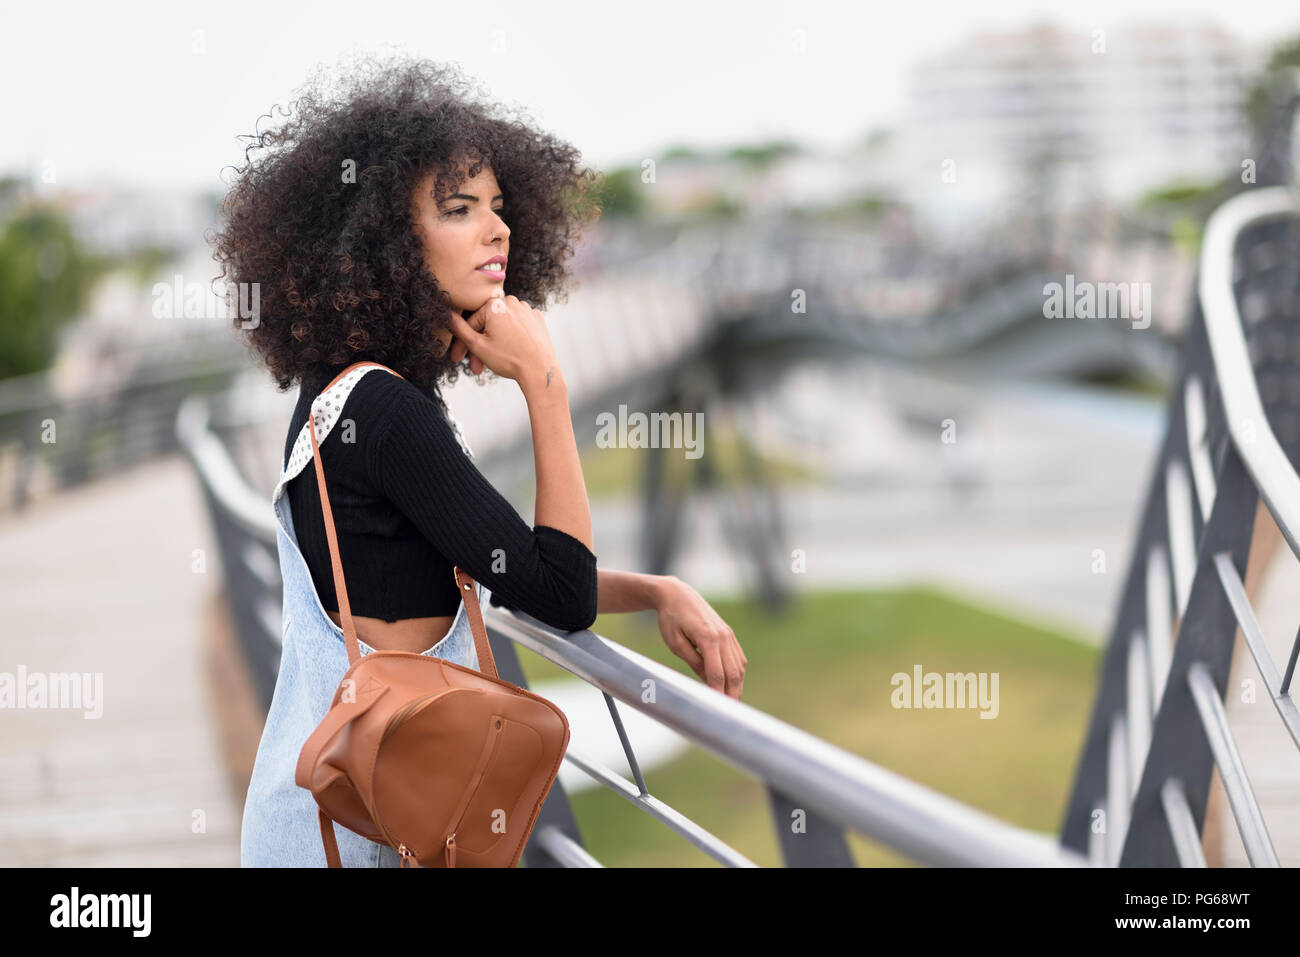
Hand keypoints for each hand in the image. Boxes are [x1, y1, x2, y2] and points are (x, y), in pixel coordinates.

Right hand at [446, 294, 558, 386]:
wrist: (540, 370)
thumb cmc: (509, 359)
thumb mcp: (478, 345)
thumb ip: (460, 329)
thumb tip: (447, 315)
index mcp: (494, 304)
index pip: (471, 323)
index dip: (462, 343)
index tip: (457, 359)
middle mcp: (511, 301)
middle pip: (488, 324)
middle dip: (480, 346)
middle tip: (476, 367)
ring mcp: (526, 309)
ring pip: (502, 324)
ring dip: (495, 340)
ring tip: (495, 360)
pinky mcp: (537, 318)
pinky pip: (518, 325)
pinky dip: (512, 336)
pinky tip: (512, 350)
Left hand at [653, 577, 745, 699]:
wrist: (678, 594)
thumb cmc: (671, 619)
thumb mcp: (676, 643)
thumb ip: (693, 662)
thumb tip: (707, 681)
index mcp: (708, 637)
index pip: (716, 673)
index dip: (717, 692)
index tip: (715, 707)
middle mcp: (723, 636)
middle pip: (733, 672)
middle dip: (731, 694)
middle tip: (728, 712)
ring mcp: (729, 634)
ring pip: (739, 666)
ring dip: (737, 685)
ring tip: (732, 703)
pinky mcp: (729, 634)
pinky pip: (738, 657)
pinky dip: (738, 673)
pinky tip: (733, 685)